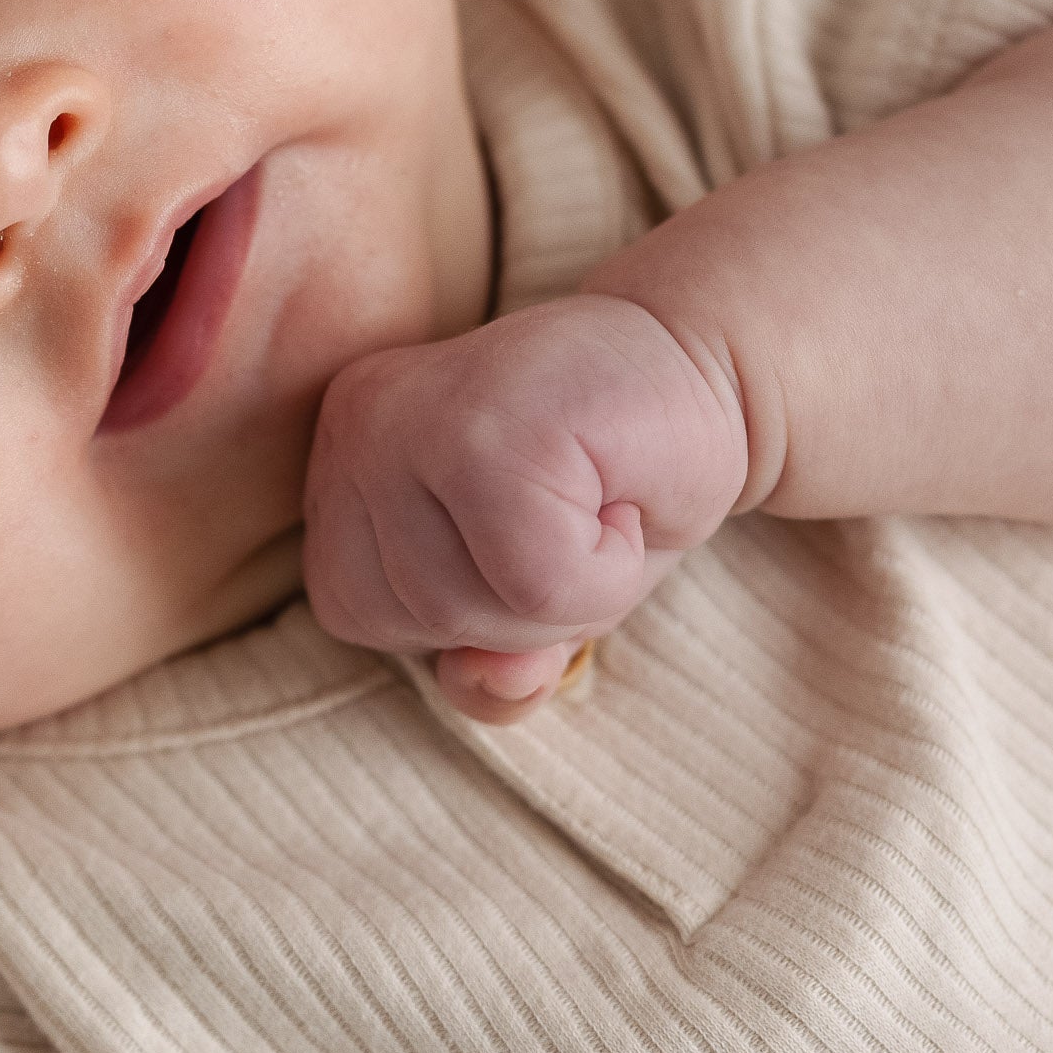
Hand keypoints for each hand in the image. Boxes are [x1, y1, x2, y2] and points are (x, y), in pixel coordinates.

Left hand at [302, 295, 748, 719]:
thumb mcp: (532, 603)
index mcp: (341, 456)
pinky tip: (622, 503)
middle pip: (403, 617)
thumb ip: (488, 671)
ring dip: (565, 593)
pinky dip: (607, 577)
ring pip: (462, 611)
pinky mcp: (489, 429)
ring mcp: (414, 419)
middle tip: (573, 517)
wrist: (711, 370)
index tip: (527, 527)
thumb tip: (494, 681)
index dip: (460, 610)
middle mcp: (358, 424)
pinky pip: (536, 588)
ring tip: (594, 506)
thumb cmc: (611, 489)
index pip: (353, 611)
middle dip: (511, 609)